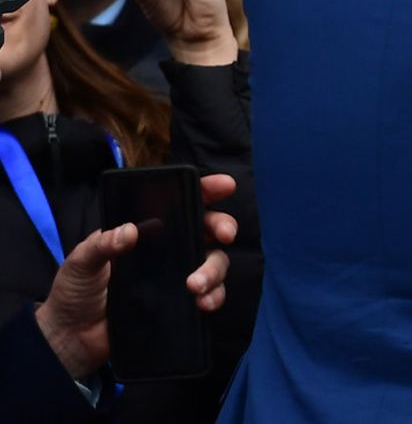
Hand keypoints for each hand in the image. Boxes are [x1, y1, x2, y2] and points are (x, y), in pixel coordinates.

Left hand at [34, 174, 237, 379]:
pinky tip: (203, 303)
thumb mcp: (80, 262)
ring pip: (215, 261)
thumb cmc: (75, 292)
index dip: (206, 190)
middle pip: (208, 229)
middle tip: (224, 235)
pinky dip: (214, 296)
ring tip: (196, 286)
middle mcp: (169, 249)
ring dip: (214, 270)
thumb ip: (101, 245)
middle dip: (223, 226)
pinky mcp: (182, 302)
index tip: (225, 185)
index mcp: (146, 231)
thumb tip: (128, 231)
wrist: (73, 338)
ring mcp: (177, 275)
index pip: (181, 203)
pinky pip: (211, 294)